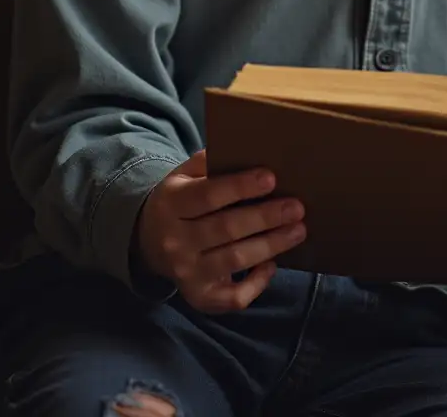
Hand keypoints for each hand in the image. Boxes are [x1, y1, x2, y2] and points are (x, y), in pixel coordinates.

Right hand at [135, 150, 305, 313]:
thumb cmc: (180, 199)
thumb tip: (248, 148)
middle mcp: (175, 241)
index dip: (240, 187)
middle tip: (297, 207)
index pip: (208, 195)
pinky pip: (231, 298)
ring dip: (270, 245)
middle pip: (225, 229)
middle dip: (265, 218)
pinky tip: (272, 265)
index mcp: (172, 204)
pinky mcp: (198, 296)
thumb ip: (209, 161)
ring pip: (234, 260)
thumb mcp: (183, 174)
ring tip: (298, 230)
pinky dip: (255, 284)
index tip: (271, 178)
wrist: (147, 240)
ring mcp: (186, 273)